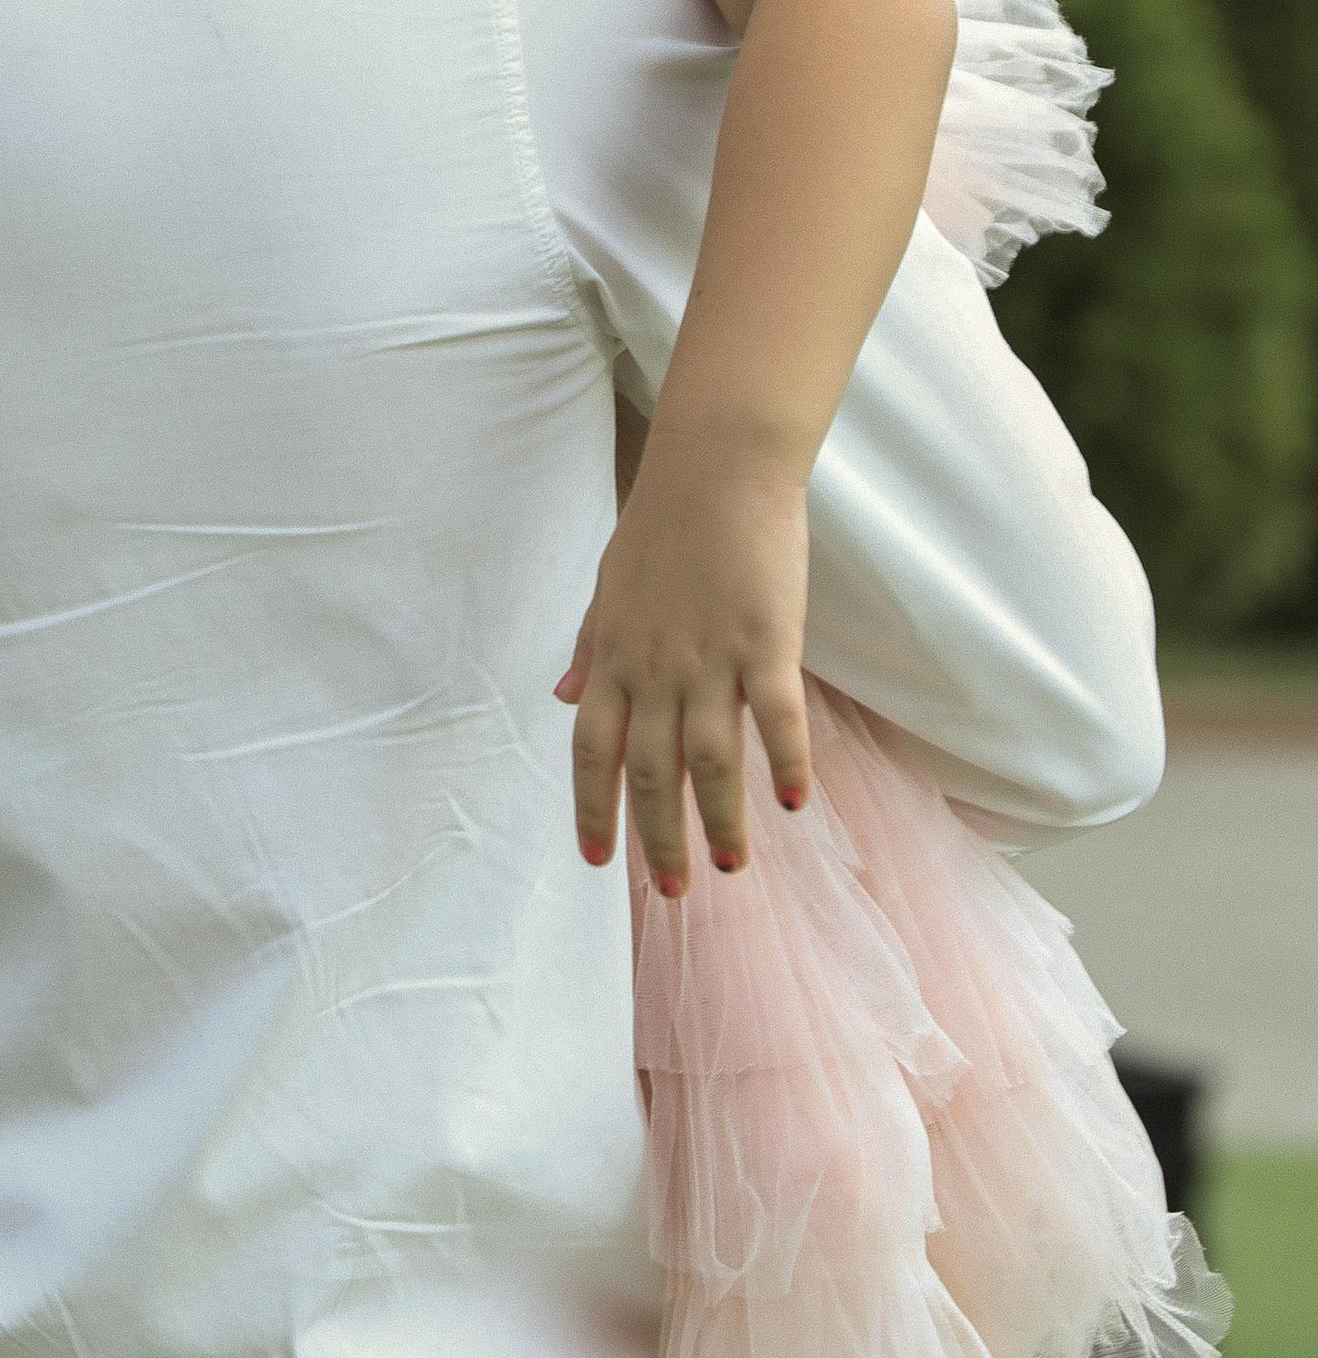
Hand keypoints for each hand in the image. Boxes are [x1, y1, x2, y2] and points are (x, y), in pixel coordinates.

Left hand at [555, 422, 812, 892]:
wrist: (714, 466)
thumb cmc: (661, 527)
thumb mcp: (607, 590)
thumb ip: (590, 650)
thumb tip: (564, 698)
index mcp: (614, 658)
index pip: (593, 751)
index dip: (593, 808)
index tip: (599, 861)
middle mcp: (655, 667)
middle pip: (652, 770)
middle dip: (658, 837)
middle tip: (673, 891)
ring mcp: (711, 656)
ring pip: (711, 758)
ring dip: (721, 818)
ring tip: (731, 867)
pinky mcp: (766, 639)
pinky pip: (775, 715)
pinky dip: (784, 762)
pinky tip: (793, 804)